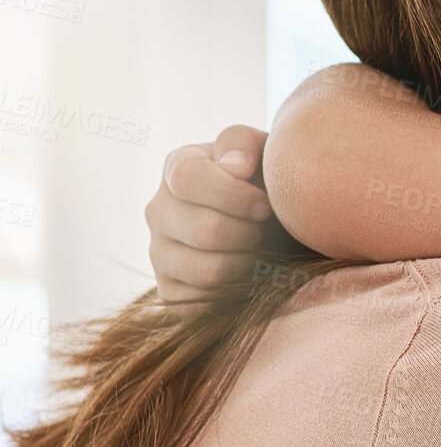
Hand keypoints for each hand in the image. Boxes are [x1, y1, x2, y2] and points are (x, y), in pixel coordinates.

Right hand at [145, 125, 278, 311]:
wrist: (276, 221)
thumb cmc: (267, 180)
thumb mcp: (262, 150)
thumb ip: (243, 144)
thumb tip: (235, 166)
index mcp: (177, 169)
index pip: (189, 178)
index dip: (234, 195)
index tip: (266, 205)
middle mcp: (159, 211)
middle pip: (205, 230)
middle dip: (250, 232)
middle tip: (266, 229)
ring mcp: (159, 252)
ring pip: (207, 270)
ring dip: (248, 263)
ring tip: (259, 249)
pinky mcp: (170, 289)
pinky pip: (202, 302)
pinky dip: (235, 292)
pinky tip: (248, 273)